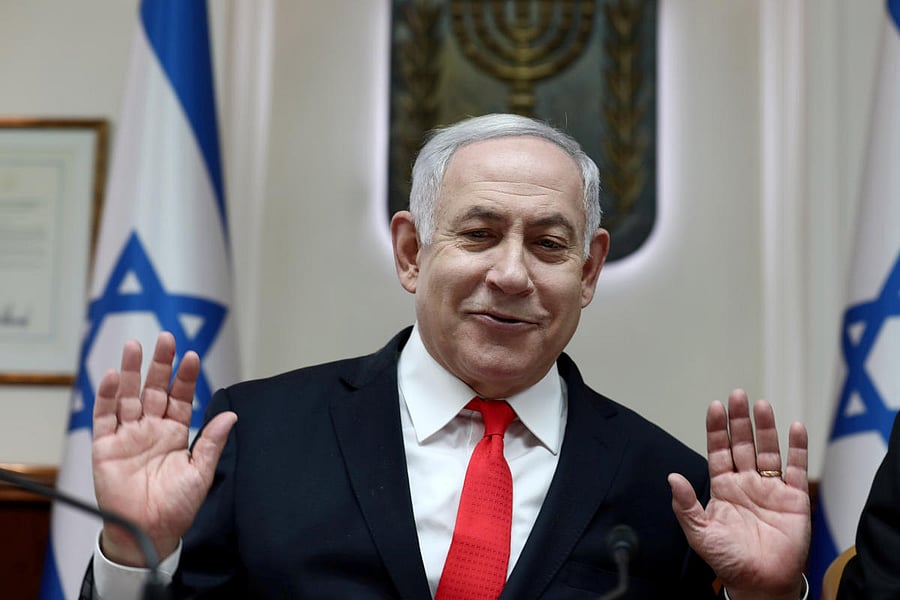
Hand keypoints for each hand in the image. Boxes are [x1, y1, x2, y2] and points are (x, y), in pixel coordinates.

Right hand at [92, 332, 236, 565]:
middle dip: (160, 364)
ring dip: (130, 372)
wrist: (149, 533)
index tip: (191, 356)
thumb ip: (211, 441)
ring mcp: (128, 436)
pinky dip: (107, 397)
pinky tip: (111, 377)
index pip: (180, 397)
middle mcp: (151, 429)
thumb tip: (231, 415)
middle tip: (166, 338)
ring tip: (134, 346)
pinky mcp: (105, 447)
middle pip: (155, 389)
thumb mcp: (201, 472)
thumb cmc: (177, 506)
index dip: (184, 377)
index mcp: (175, 432)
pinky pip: (105, 417)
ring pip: (128, 396)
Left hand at [668, 390, 809, 599]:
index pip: (718, 450)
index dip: (716, 429)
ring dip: (766, 428)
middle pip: (743, 444)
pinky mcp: (794, 498)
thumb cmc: (729, 560)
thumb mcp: (700, 533)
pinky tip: (795, 427)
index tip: (714, 407)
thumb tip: (672, 477)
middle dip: (739, 420)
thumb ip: (686, 505)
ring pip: (768, 451)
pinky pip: (797, 468)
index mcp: (723, 487)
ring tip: (761, 405)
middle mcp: (746, 483)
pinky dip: (797, 448)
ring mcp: (770, 488)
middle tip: (737, 395)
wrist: (761, 583)